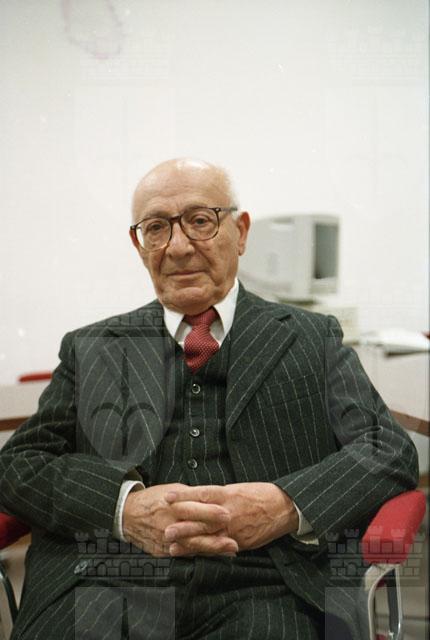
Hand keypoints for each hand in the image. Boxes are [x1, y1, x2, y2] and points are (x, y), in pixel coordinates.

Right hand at [122, 483, 237, 556]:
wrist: (127, 515)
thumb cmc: (153, 499)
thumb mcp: (172, 490)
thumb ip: (191, 496)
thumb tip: (212, 497)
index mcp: (172, 506)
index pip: (194, 509)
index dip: (212, 512)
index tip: (228, 514)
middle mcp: (169, 524)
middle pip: (195, 531)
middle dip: (216, 536)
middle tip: (235, 540)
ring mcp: (165, 540)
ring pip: (192, 546)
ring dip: (212, 549)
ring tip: (230, 550)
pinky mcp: (162, 551)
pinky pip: (184, 555)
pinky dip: (200, 555)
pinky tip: (214, 556)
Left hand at [164, 482, 298, 553]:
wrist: (283, 507)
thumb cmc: (260, 494)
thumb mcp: (238, 488)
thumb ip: (219, 495)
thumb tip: (199, 497)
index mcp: (228, 494)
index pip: (202, 494)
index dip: (184, 496)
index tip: (167, 497)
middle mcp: (229, 512)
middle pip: (202, 519)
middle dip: (183, 526)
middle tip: (165, 530)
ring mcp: (234, 529)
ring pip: (209, 537)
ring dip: (190, 544)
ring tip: (172, 547)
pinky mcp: (241, 542)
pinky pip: (220, 548)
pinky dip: (206, 552)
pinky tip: (194, 556)